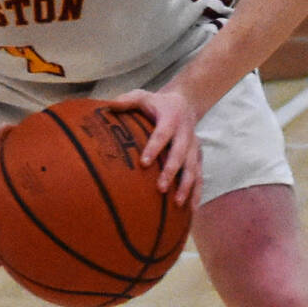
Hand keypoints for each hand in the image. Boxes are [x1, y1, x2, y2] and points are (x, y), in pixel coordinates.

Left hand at [109, 87, 201, 205]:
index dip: (153, 148)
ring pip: (193, 168)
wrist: (185, 102)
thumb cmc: (157, 103)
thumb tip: (108, 106)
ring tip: (178, 203)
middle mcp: (185, 134)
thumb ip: (127, 101)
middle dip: (171, 172)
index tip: (143, 163)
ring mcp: (193, 147)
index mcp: (171, 119)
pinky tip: (192, 210)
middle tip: (160, 188)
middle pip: (179, 154)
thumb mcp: (142, 96)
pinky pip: (199, 176)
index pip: (162, 135)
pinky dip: (197, 192)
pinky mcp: (197, 157)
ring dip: (186, 186)